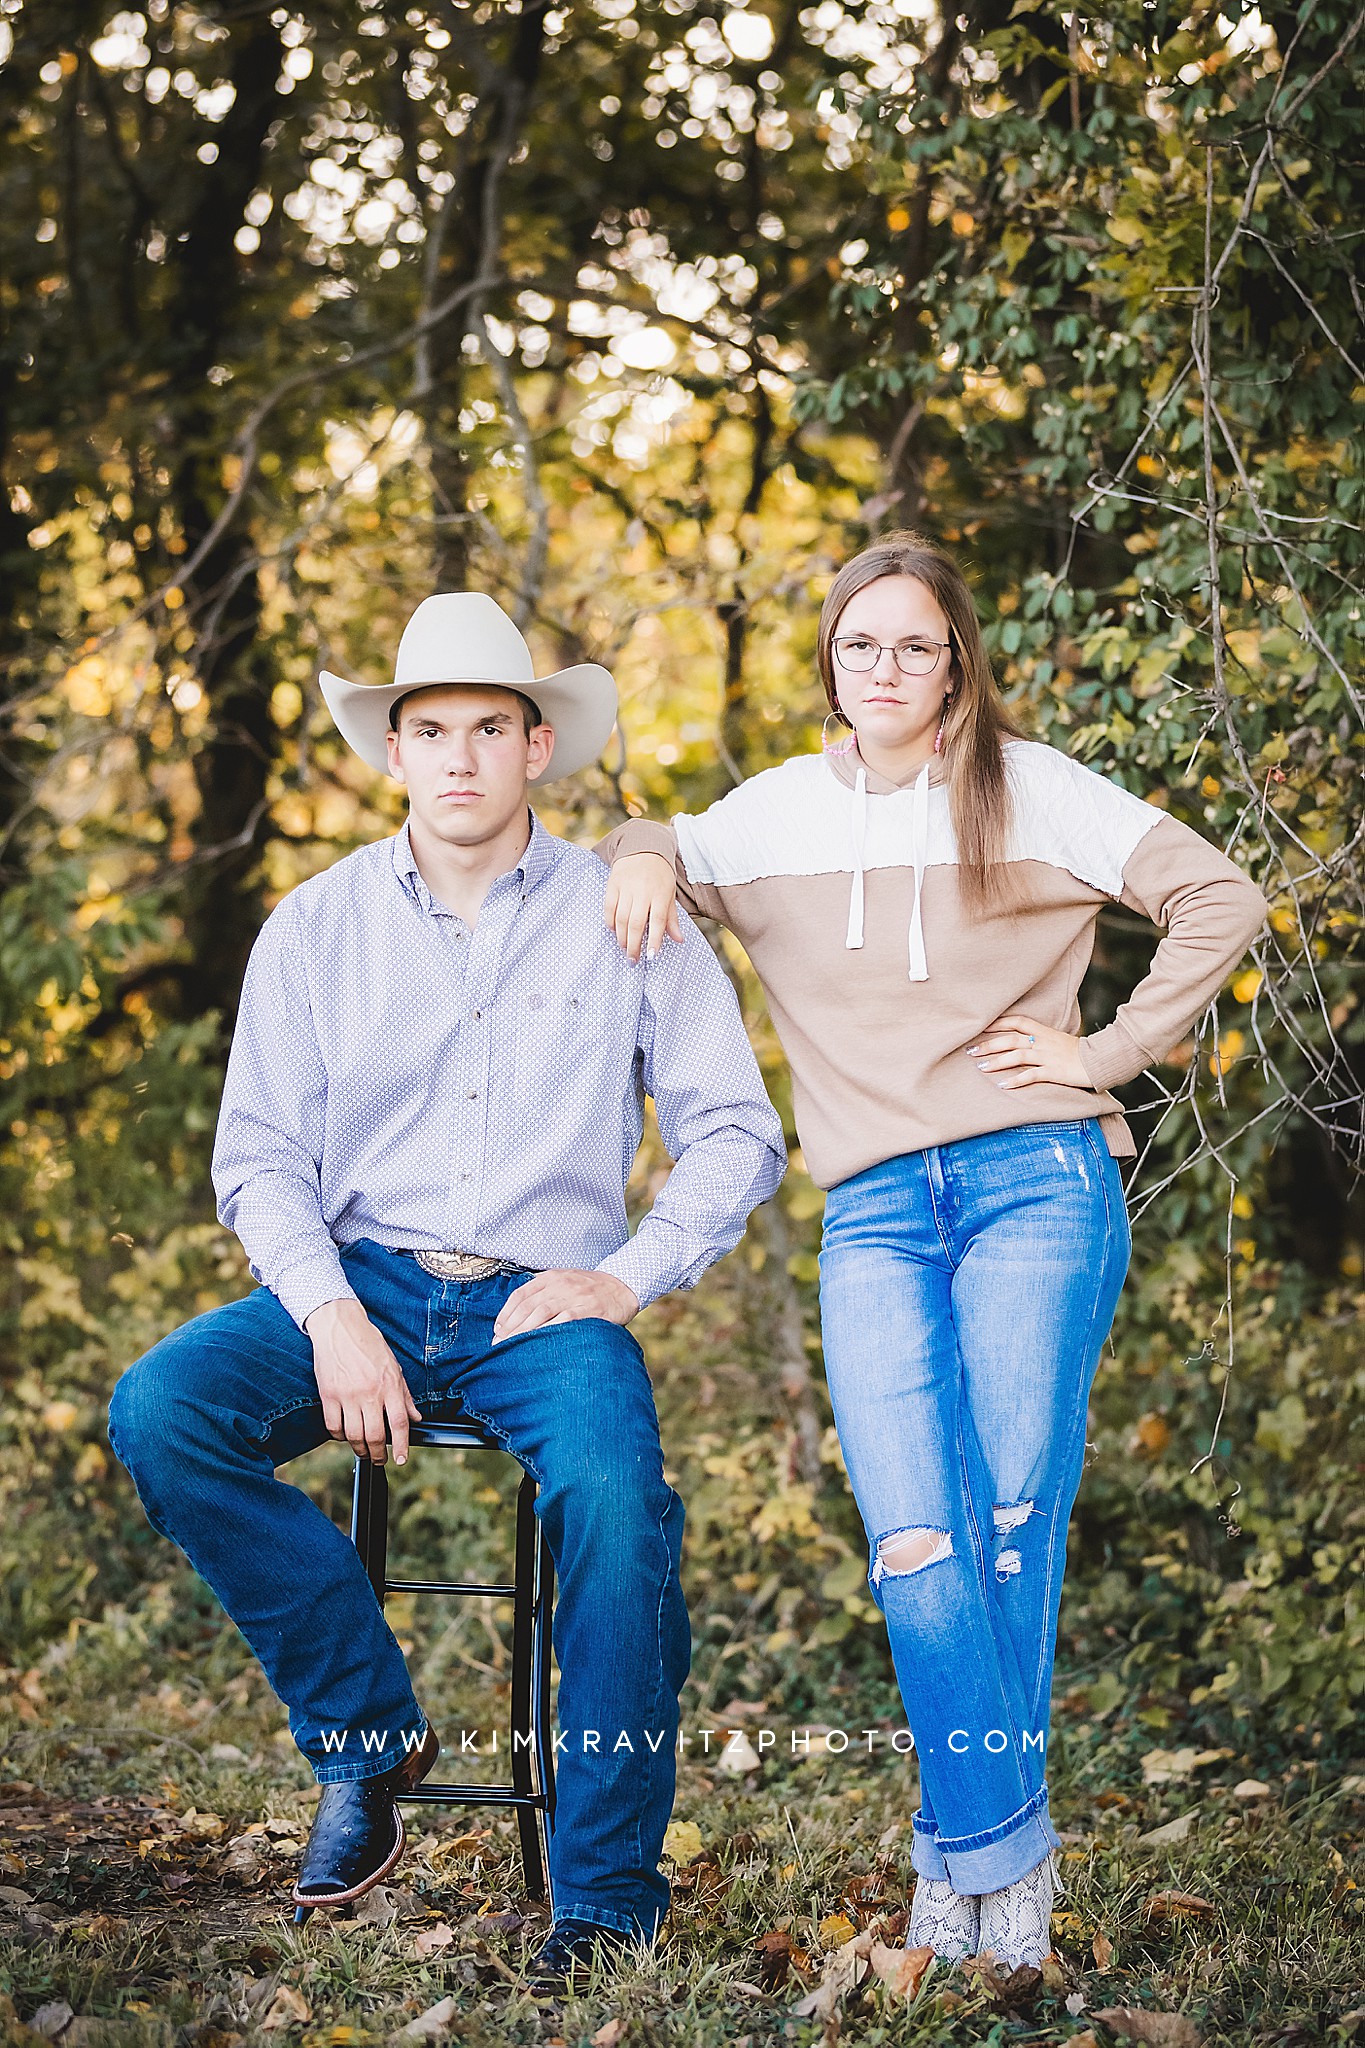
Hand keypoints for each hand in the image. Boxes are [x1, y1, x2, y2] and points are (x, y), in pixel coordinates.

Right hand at [305, 1297, 422, 1464]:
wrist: (339, 1327)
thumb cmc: (368, 1344)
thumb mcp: (393, 1366)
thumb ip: (404, 1395)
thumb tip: (415, 1417)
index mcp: (389, 1385)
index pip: (399, 1423)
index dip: (403, 1445)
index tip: (402, 1459)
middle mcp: (370, 1392)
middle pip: (375, 1435)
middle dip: (378, 1454)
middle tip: (380, 1459)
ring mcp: (347, 1395)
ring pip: (354, 1435)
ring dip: (360, 1449)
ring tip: (364, 1451)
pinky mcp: (328, 1395)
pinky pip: (333, 1426)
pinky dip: (339, 1437)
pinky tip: (344, 1436)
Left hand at [493, 1269, 639, 1342]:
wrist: (623, 1287)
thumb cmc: (590, 1290)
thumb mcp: (565, 1281)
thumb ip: (544, 1291)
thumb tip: (518, 1315)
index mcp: (551, 1277)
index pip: (520, 1295)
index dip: (505, 1314)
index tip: (498, 1330)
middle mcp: (559, 1285)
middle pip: (526, 1306)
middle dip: (509, 1327)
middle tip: (499, 1345)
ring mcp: (573, 1297)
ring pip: (540, 1313)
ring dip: (522, 1332)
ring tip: (511, 1348)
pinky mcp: (586, 1310)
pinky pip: (562, 1322)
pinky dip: (546, 1332)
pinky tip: (537, 1344)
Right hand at [603, 852, 682, 961]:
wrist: (643, 847)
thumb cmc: (660, 875)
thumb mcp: (670, 894)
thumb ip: (671, 918)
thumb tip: (679, 940)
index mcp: (660, 893)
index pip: (657, 921)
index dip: (654, 940)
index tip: (651, 957)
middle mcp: (643, 891)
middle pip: (636, 923)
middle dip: (634, 945)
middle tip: (633, 961)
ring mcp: (626, 887)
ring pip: (621, 918)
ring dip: (621, 937)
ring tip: (624, 949)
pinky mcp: (612, 884)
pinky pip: (609, 907)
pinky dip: (610, 922)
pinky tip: (614, 932)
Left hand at [965, 1012, 1092, 1091]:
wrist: (1101, 1060)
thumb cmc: (1078, 1052)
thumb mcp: (1057, 1040)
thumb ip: (1040, 1038)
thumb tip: (1021, 1041)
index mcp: (1044, 1032)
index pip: (1017, 1022)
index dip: (998, 1023)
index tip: (980, 1027)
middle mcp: (1043, 1042)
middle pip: (1011, 1039)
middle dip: (989, 1044)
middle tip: (970, 1050)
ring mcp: (1048, 1057)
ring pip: (1017, 1056)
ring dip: (997, 1062)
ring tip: (981, 1068)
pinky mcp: (1054, 1072)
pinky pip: (1032, 1076)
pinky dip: (1016, 1080)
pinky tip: (1003, 1085)